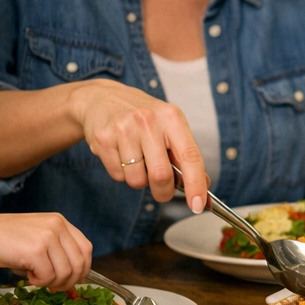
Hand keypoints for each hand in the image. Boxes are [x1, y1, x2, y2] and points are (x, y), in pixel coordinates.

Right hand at [0, 213, 92, 289]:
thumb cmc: (6, 240)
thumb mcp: (37, 235)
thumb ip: (57, 248)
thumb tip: (73, 275)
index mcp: (60, 222)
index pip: (86, 248)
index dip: (83, 268)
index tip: (73, 279)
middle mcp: (57, 226)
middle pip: (79, 262)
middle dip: (70, 281)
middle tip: (55, 286)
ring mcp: (47, 238)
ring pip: (65, 272)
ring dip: (51, 282)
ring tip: (35, 277)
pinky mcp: (36, 251)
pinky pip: (48, 277)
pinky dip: (39, 282)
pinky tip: (27, 276)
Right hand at [68, 80, 208, 209]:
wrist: (102, 98)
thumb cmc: (142, 117)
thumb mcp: (169, 125)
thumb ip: (184, 154)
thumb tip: (203, 184)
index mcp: (172, 118)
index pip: (190, 156)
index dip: (196, 184)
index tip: (198, 205)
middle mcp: (149, 121)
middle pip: (161, 175)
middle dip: (163, 192)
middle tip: (162, 191)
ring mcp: (124, 129)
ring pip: (137, 180)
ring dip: (139, 180)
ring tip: (136, 161)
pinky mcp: (103, 139)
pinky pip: (117, 175)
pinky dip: (121, 173)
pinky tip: (120, 154)